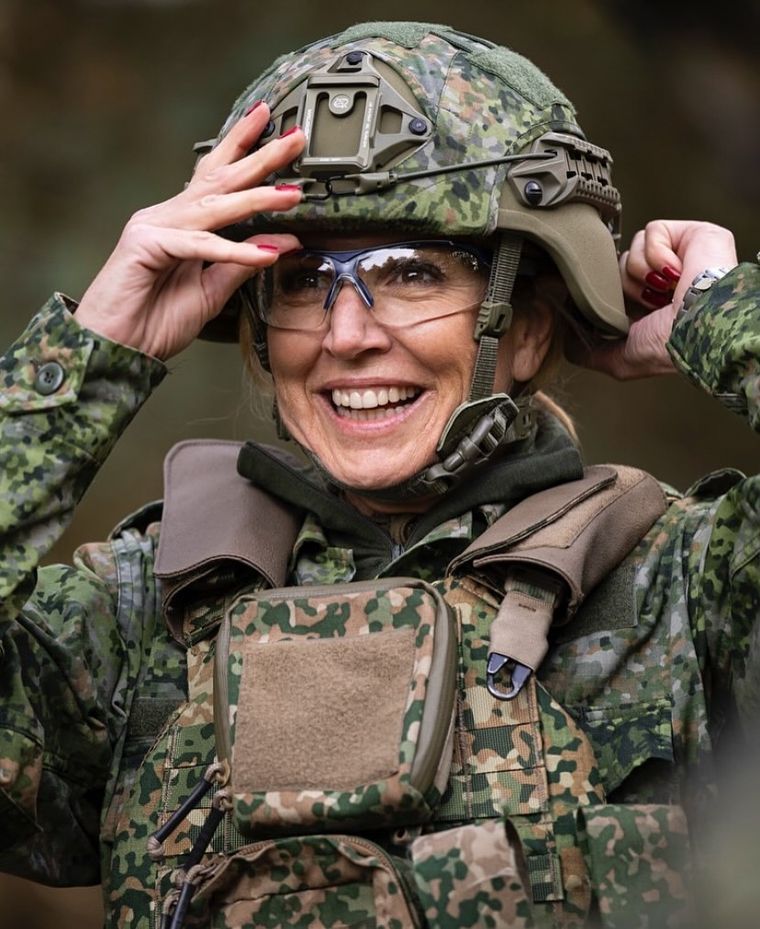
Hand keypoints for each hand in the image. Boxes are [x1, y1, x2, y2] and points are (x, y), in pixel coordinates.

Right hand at [75, 104, 303, 359]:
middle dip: (259, 156)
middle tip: (296, 137)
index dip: (244, 149)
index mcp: (182, 221)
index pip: (217, 177)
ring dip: (256, 200)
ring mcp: (153, 225)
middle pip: (220, 178)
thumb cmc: (157, 320)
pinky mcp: (146, 244)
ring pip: (214, 208)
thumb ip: (242, 263)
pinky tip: (264, 254)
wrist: (117, 348)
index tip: (274, 126)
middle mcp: (167, 215)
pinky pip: (200, 245)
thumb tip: (284, 241)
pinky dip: (234, 251)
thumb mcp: (212, 290)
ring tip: (292, 194)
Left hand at [569, 220, 737, 378]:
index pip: (611, 288)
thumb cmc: (668, 345)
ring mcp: (674, 256)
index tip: (602, 305)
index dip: (605, 294)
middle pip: (616, 267)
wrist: (700, 322)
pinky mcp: (687, 234)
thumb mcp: (621, 360)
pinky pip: (652, 233)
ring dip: (641, 275)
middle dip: (624, 288)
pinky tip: (676, 273)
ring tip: (664, 291)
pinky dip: (658, 255)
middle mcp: (660, 281)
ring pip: (630, 249)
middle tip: (646, 304)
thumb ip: (591, 353)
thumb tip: (569, 342)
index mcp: (647, 307)